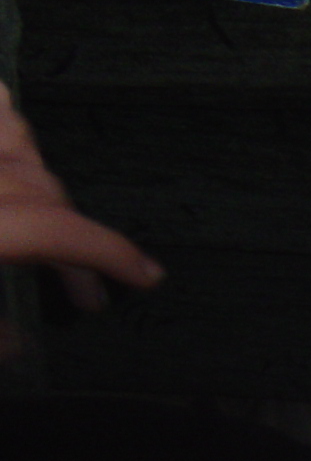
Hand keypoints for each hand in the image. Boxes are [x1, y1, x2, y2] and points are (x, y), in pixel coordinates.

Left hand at [0, 83, 158, 357]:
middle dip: (76, 238)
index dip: (113, 254)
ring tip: (50, 208)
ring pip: (13, 139)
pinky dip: (5, 118)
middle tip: (84, 289)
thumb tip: (22, 342)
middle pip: (43, 190)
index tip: (147, 276)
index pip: (64, 230)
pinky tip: (10, 120)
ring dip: (40, 176)